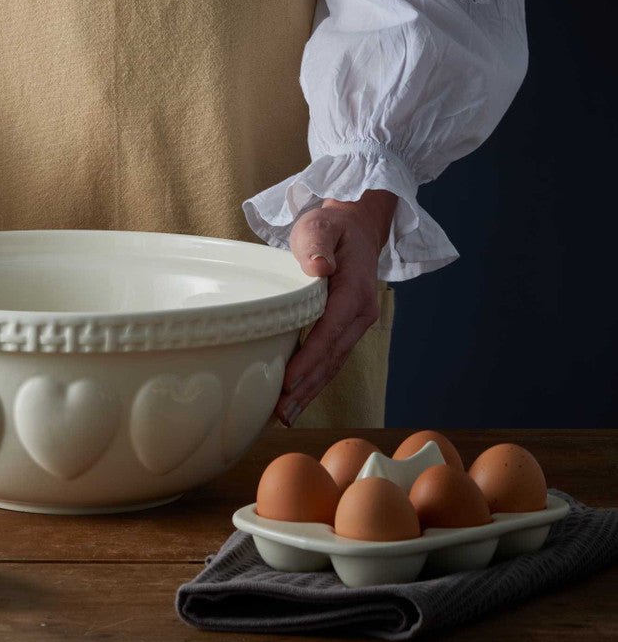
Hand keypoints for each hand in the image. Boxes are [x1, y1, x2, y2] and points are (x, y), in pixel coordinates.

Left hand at [270, 188, 396, 427]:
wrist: (356, 227)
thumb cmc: (333, 227)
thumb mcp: (321, 225)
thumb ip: (318, 244)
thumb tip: (319, 267)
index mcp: (354, 291)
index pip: (329, 331)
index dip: (309, 359)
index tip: (287, 381)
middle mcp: (361, 313)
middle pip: (332, 357)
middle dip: (306, 387)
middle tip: (280, 413)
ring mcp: (356, 324)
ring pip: (333, 364)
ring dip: (310, 391)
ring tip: (285, 416)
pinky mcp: (346, 329)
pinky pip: (331, 359)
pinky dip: (315, 381)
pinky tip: (296, 398)